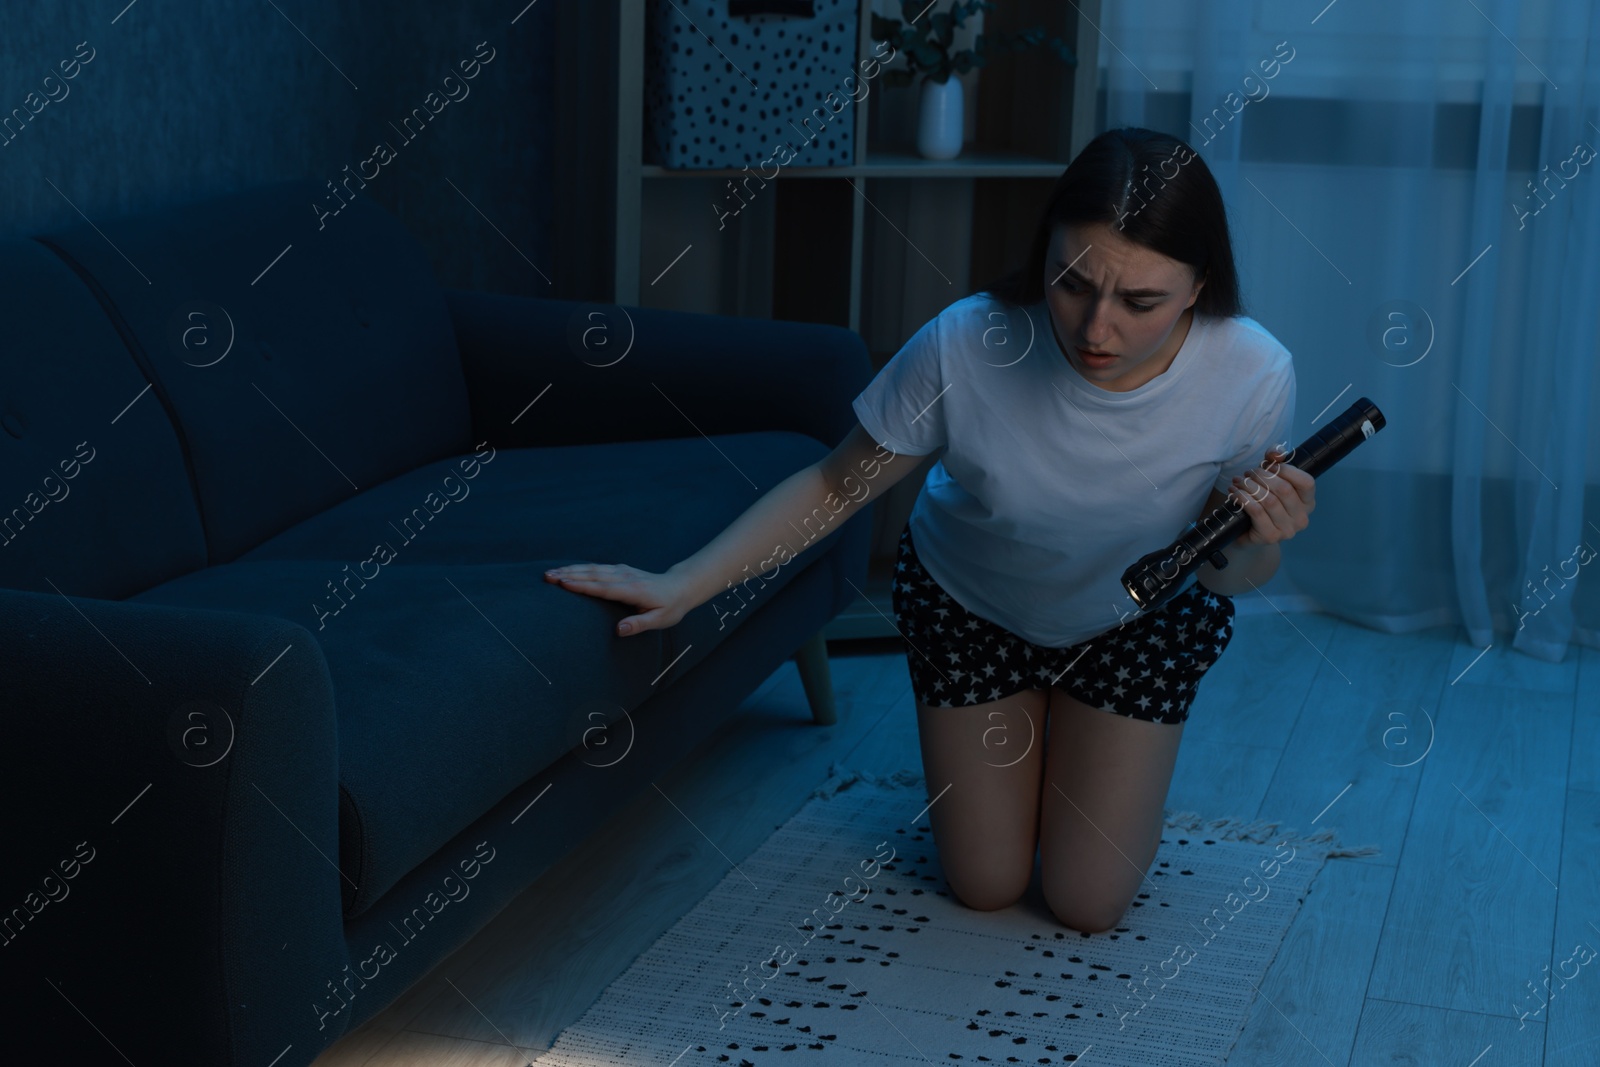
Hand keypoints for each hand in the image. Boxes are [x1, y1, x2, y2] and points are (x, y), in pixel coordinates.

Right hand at [543, 563, 693, 636]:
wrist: (681, 587)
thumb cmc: (671, 607)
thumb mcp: (660, 620)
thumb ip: (639, 624)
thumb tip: (618, 631)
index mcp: (633, 590)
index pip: (604, 588)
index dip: (583, 586)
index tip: (563, 584)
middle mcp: (626, 577)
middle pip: (593, 575)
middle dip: (569, 575)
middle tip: (547, 577)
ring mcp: (623, 571)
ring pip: (593, 569)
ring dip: (570, 570)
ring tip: (550, 572)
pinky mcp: (621, 570)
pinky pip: (597, 568)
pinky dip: (580, 568)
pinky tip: (566, 569)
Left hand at [1228, 448, 1314, 548]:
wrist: (1248, 532)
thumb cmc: (1262, 501)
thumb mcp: (1271, 477)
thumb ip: (1275, 459)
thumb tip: (1276, 454)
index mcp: (1308, 502)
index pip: (1306, 482)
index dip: (1286, 470)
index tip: (1268, 464)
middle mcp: (1302, 517)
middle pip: (1284, 490)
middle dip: (1262, 476)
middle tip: (1247, 473)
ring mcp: (1288, 530)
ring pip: (1268, 500)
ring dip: (1250, 487)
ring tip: (1238, 481)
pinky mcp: (1270, 536)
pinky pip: (1256, 512)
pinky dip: (1243, 498)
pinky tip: (1234, 493)